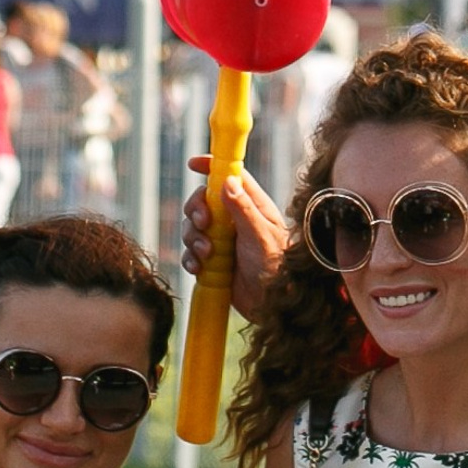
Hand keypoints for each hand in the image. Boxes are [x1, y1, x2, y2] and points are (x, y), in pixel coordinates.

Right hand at [181, 161, 291, 320]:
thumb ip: (243, 209)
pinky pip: (191, 253)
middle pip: (202, 201)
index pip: (229, 176)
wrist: (274, 304)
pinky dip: (190, 258)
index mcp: (250, 205)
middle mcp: (234, 220)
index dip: (211, 166)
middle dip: (196, 210)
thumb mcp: (261, 234)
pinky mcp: (213, 262)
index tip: (193, 163)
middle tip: (204, 223)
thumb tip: (227, 181)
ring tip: (209, 254)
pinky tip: (199, 268)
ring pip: (192, 227)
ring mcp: (222, 241)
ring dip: (194, 238)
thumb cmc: (277, 267)